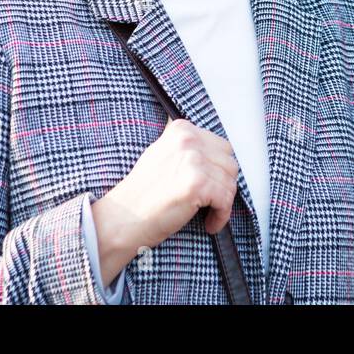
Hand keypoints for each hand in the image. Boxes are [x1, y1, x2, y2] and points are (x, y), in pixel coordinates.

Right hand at [90, 119, 239, 280]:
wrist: (123, 217)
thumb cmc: (142, 193)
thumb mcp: (162, 154)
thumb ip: (187, 148)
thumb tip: (215, 155)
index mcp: (182, 130)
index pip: (220, 146)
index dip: (218, 170)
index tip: (212, 185)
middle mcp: (189, 140)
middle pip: (229, 163)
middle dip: (224, 184)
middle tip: (213, 201)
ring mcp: (194, 161)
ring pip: (230, 182)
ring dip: (223, 202)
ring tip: (209, 213)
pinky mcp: (198, 184)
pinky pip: (226, 200)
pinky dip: (222, 215)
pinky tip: (210, 223)